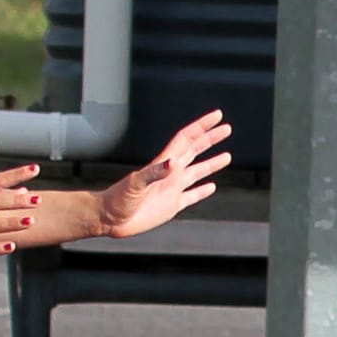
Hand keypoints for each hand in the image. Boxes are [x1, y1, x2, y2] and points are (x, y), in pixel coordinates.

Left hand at [96, 110, 232, 237]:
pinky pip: (192, 196)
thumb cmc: (117, 199)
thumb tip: (174, 163)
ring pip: (197, 172)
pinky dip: (203, 191)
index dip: (202, 127)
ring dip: (212, 163)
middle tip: (226, 128)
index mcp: (163, 164)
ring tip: (227, 156)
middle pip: (195, 151)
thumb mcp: (134, 184)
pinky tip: (212, 187)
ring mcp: (172, 189)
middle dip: (210, 139)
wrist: (109, 219)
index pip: (187, 139)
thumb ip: (154, 173)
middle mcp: (170, 173)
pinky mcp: (172, 205)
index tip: (217, 117)